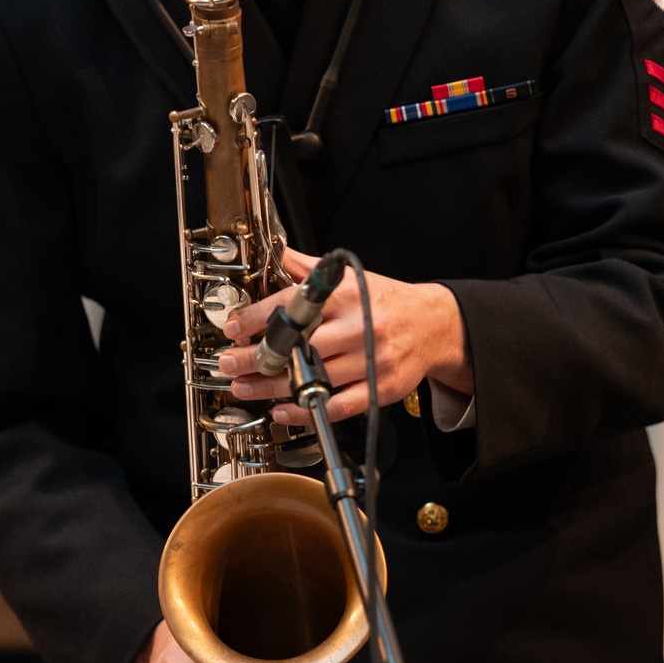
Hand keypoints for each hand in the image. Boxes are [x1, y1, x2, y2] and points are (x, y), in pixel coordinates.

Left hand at [217, 247, 471, 424]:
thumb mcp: (350, 278)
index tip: (233, 327)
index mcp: (346, 295)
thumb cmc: (385, 303)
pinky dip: (305, 410)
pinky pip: (336, 406)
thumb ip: (309, 269)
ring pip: (313, 378)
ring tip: (245, 387)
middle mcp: (357, 326)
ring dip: (272, 387)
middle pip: (298, 346)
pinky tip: (282, 409)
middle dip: (257, 357)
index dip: (257, 318)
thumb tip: (274, 253)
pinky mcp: (379, 389)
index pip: (293, 305)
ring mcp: (369, 360)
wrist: (433, 326)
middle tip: (230, 363)